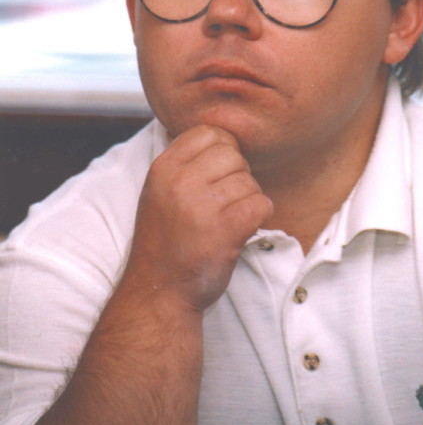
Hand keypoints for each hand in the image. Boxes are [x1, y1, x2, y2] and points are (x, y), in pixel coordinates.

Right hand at [126, 124, 272, 311]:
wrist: (159, 292)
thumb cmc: (166, 240)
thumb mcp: (160, 191)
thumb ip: (184, 161)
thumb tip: (220, 132)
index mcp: (163, 167)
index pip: (209, 132)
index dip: (222, 150)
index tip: (217, 175)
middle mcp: (180, 182)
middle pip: (233, 154)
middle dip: (237, 176)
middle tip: (224, 202)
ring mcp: (202, 206)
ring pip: (250, 181)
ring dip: (247, 200)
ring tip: (227, 220)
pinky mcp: (225, 230)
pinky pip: (262, 203)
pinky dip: (259, 217)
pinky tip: (242, 229)